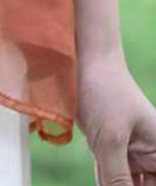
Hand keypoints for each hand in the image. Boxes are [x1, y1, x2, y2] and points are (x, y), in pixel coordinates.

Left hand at [77, 53, 155, 184]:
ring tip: (104, 155)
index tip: (127, 181)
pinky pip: (113, 175)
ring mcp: (135, 153)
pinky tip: (99, 159)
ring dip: (113, 182)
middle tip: (110, 174)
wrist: (87, 63)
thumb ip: (117, 178)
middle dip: (125, 185)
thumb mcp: (110, 140)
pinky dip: (104, 176)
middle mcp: (154, 155)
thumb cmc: (105, 93)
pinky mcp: (117, 148)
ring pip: (127, 184)